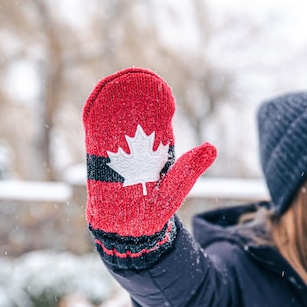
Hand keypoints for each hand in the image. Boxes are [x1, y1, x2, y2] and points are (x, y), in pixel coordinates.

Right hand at [83, 67, 215, 267]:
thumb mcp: (175, 188)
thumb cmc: (153, 209)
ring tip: (115, 84)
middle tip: (135, 77)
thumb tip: (212, 147)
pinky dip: (95, 116)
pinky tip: (97, 102)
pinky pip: (95, 133)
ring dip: (112, 100)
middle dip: (132, 94)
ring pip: (112, 119)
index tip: (157, 85)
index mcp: (157, 147)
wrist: (128, 229)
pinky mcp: (97, 157)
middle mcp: (136, 145)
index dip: (156, 99)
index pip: (156, 116)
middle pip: (132, 112)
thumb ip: (190, 168)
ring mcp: (115, 149)